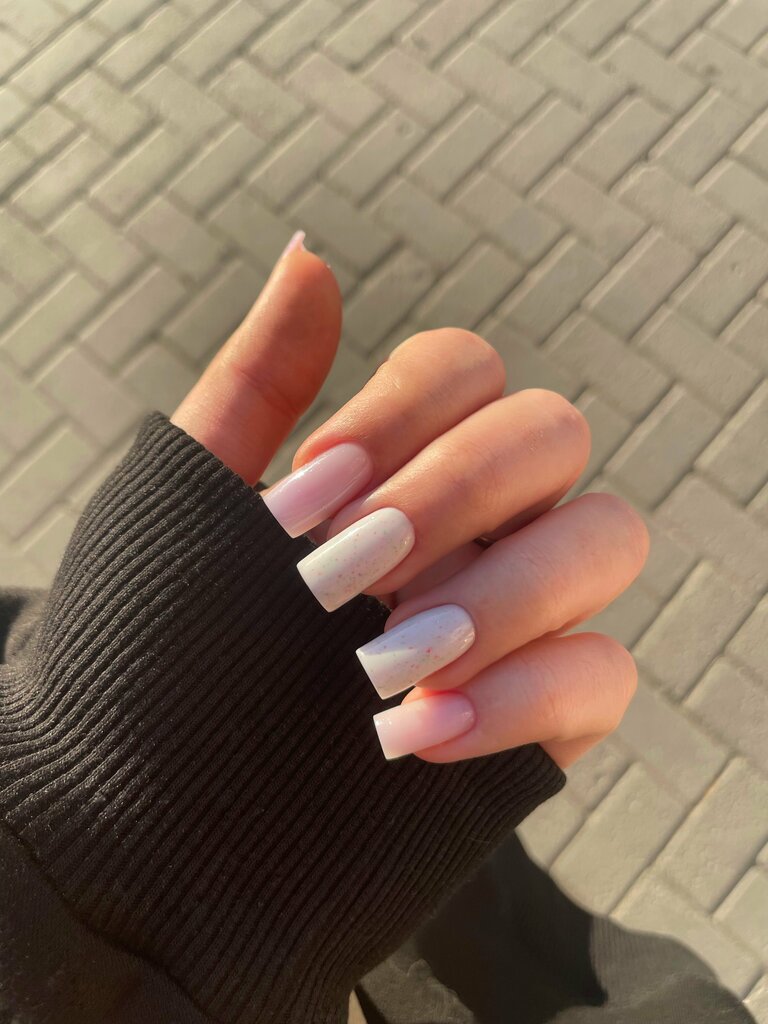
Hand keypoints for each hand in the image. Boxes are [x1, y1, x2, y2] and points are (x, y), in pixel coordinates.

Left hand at [173, 239, 647, 767]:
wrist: (153, 828)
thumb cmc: (167, 653)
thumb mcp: (192, 506)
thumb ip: (259, 381)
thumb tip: (310, 254)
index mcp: (400, 461)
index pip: (466, 368)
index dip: (403, 413)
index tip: (309, 501)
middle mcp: (474, 523)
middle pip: (551, 432)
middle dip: (458, 489)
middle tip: (357, 572)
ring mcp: (519, 614)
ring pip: (606, 537)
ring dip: (501, 590)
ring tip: (384, 659)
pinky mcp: (546, 715)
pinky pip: (604, 672)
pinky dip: (521, 695)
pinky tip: (412, 733)